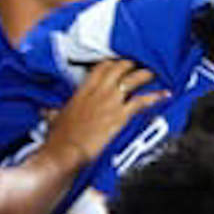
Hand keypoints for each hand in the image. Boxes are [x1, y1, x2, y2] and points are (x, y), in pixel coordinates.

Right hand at [44, 56, 164, 167]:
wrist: (66, 152)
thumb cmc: (58, 138)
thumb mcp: (53, 118)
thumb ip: (53, 111)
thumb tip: (48, 110)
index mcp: (82, 90)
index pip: (101, 67)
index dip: (113, 62)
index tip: (120, 62)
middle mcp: (98, 91)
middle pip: (119, 67)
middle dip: (131, 63)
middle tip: (140, 64)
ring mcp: (110, 102)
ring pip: (133, 79)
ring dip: (145, 75)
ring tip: (154, 73)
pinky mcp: (120, 116)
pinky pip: (141, 101)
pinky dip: (155, 97)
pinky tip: (165, 94)